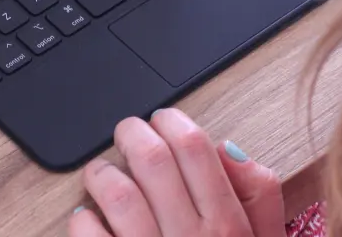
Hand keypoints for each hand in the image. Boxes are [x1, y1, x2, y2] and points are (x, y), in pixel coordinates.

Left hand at [69, 109, 285, 236]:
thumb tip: (227, 150)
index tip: (162, 118)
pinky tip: (87, 217)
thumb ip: (259, 197)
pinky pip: (90, 236)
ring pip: (117, 193)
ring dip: (102, 173)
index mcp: (230, 228)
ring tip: (101, 174)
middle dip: (132, 134)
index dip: (172, 120)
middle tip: (125, 133)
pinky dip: (82, 218)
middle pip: (152, 159)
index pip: (195, 148)